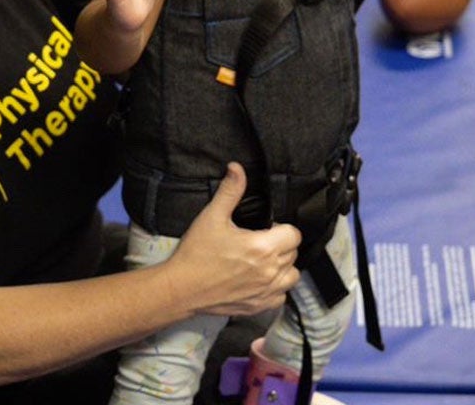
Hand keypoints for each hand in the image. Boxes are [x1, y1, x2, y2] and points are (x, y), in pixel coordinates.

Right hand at [168, 163, 301, 316]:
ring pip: (291, 276)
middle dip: (281, 245)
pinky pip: (280, 297)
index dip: (282, 227)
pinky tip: (260, 280)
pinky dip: (275, 289)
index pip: (294, 234)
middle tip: (259, 241)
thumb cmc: (196, 253)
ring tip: (264, 261)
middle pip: (293, 253)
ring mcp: (265, 292)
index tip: (266, 228)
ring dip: (283, 267)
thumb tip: (237, 167)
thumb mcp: (212, 216)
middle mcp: (269, 271)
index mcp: (262, 247)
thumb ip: (230, 191)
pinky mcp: (258, 307)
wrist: (181, 288)